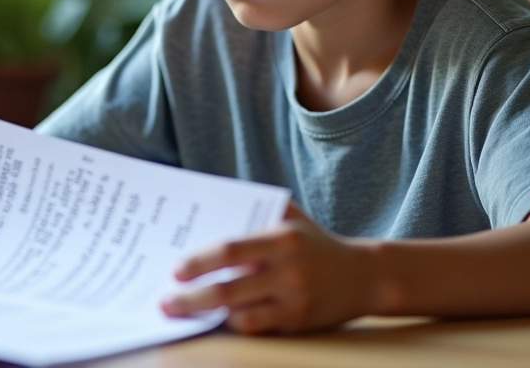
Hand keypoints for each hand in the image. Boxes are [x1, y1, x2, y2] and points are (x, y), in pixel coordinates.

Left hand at [160, 202, 372, 333]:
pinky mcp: (299, 323)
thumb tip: (216, 203)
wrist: (364, 274)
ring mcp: (294, 299)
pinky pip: (258, 327)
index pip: (231, 249)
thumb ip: (260, 208)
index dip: (200, 261)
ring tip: (182, 312)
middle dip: (191, 298)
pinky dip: (233, 324)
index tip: (175, 270)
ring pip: (240, 314)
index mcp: (282, 237)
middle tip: (165, 302)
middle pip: (228, 288)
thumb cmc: (316, 242)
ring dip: (207, 316)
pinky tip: (216, 320)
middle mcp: (288, 269)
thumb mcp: (293, 217)